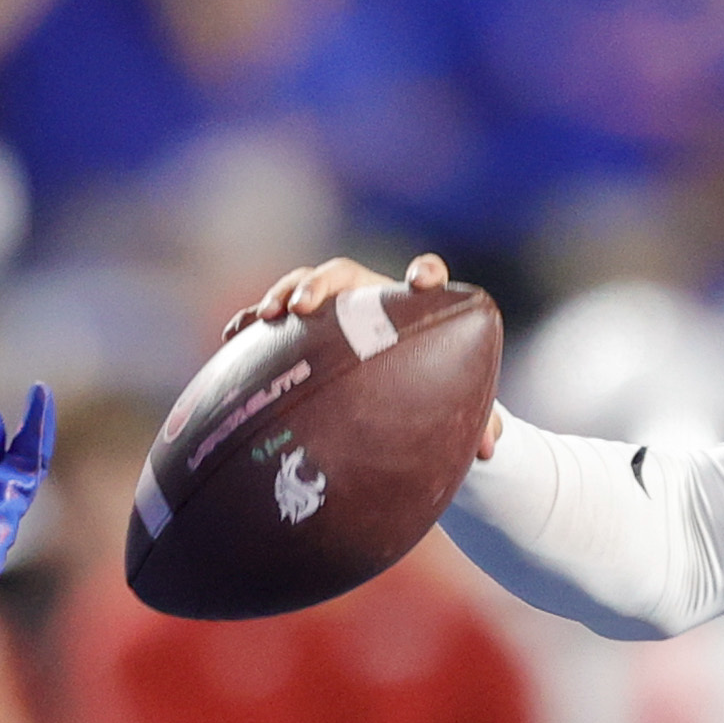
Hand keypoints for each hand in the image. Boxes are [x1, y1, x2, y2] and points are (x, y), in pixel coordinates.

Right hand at [237, 253, 498, 457]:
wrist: (396, 395)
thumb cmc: (431, 393)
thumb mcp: (456, 408)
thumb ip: (480, 421)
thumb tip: (490, 450)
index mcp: (413, 308)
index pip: (425, 276)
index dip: (425, 271)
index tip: (422, 278)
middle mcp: (369, 299)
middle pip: (343, 273)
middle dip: (320, 284)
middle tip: (302, 306)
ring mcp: (332, 310)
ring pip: (303, 285)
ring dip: (281, 294)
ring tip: (262, 318)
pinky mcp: (303, 330)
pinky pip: (274, 318)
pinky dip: (252, 322)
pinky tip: (233, 337)